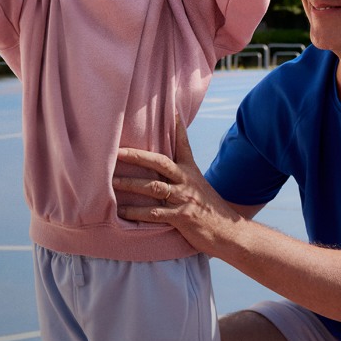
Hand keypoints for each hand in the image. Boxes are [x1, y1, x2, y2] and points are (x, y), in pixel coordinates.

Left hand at [114, 117, 240, 253]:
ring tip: (110, 182)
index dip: (177, 127)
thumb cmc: (211, 213)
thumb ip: (183, 179)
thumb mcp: (200, 190)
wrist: (230, 234)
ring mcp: (184, 199)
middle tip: (116, 152)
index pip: (183, 145)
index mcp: (191, 172)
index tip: (170, 107)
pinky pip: (154, 213)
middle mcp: (187, 181)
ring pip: (152, 187)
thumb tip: (165, 173)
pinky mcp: (182, 217)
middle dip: (137, 156)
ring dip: (130, 184)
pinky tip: (120, 212)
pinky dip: (135, 212)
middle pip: (159, 162)